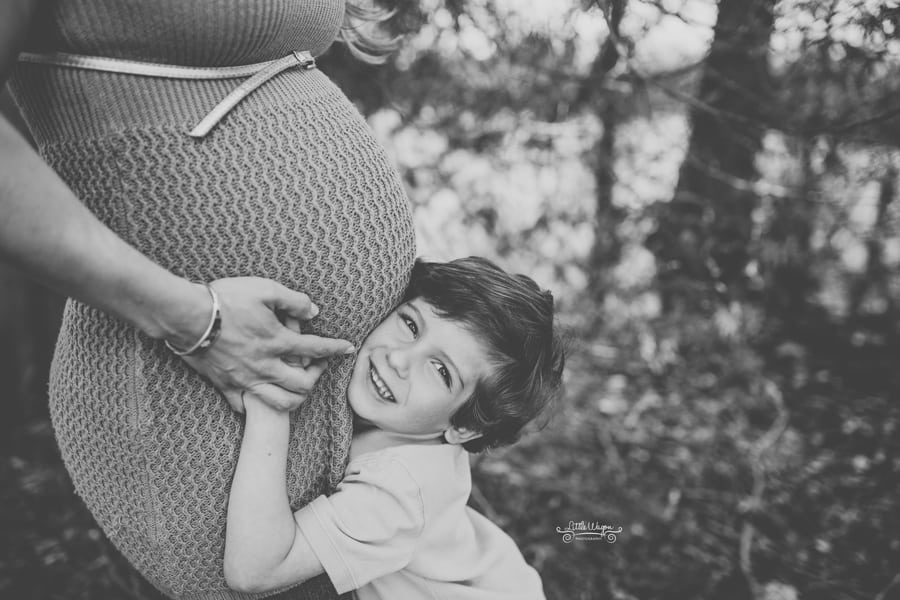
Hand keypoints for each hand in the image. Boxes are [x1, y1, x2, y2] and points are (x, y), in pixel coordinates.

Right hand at [174, 277, 354, 412]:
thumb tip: (314, 312)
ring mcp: (246, 380)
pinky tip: (261, 396)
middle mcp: (266, 366)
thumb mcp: (265, 289)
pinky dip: (256, 406)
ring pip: (280, 402)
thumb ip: (293, 301)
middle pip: (303, 384)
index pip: (317, 349)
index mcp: (278, 342)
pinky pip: (244, 406)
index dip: (336, 348)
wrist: (186, 316)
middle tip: (318, 367)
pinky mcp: (225, 386)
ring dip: (294, 397)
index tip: (348, 348)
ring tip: (297, 386)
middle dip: (316, 377)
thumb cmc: (226, 299)